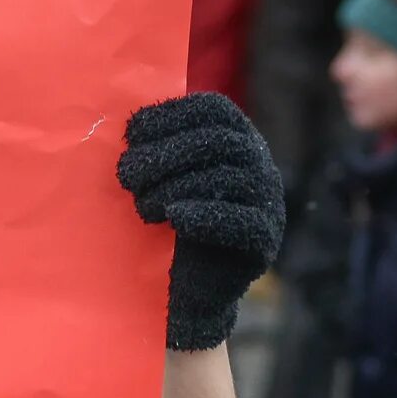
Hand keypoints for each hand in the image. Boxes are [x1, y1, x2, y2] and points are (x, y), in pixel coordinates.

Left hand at [119, 94, 284, 351]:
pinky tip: (174, 218)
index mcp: (238, 140)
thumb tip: (129, 124)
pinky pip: (243, 221)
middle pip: (220, 140)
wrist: (191, 289)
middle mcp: (260, 164)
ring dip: (177, 186)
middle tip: (127, 176)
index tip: (132, 134)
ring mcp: (269, 201)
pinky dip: (205, 215)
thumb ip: (158, 148)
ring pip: (231, 177)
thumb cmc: (172, 224)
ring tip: (143, 206)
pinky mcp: (265, 239)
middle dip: (167, 153)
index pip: (214, 109)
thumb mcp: (164, 178)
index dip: (172, 114)